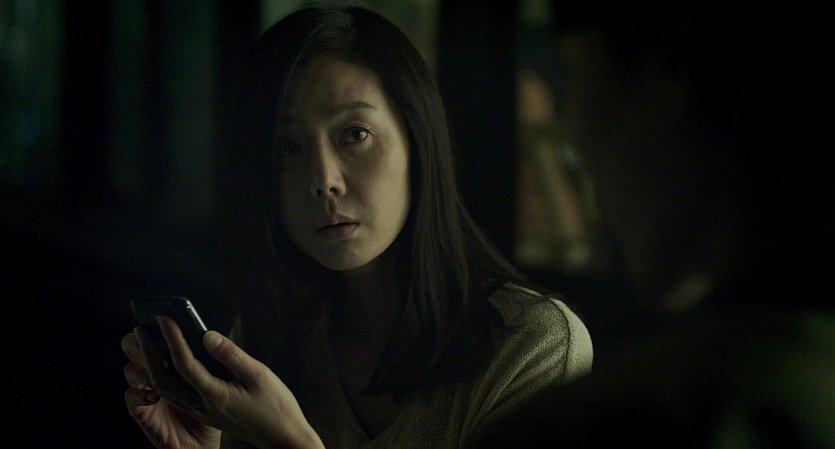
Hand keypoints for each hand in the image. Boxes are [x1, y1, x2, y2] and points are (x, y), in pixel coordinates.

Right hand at [122, 329, 220, 448]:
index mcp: (179, 367)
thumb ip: (215, 359)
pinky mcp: (147, 417)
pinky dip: (136, 395)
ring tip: (144, 358)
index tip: (161, 318)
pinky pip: (133, 403)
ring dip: (137, 364)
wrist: (211, 442)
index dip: (157, 331)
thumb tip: (210, 335)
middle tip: (141, 333)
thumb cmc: (219, 409)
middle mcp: (161, 379)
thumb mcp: (222, 380)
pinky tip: (149, 393)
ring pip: (134, 374)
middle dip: (137, 343)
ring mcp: (151, 397)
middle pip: (140, 354)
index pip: (162, 343)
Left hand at [128, 316, 324, 448]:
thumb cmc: (276, 406)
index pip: (184, 364)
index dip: (172, 339)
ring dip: (152, 367)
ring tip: (148, 344)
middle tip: (140, 330)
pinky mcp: (206, 414)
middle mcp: (202, 406)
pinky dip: (165, 377)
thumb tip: (207, 335)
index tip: (164, 319)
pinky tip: (168, 363)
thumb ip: (231, 354)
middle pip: (163, 381)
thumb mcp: (259, 374)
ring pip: (166, 391)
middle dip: (148, 354)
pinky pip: (176, 395)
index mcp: (215, 396)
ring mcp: (202, 412)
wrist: (282, 438)